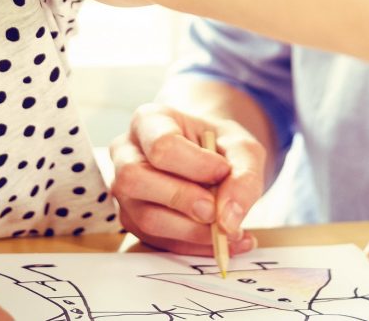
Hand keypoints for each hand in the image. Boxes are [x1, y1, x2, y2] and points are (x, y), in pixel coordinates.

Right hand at [109, 102, 262, 256]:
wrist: (212, 160)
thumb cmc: (221, 147)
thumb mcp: (244, 150)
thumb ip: (244, 178)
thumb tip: (228, 220)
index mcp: (149, 121)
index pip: (161, 144)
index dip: (195, 164)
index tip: (223, 171)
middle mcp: (126, 154)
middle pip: (136, 180)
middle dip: (182, 200)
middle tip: (217, 211)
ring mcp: (125, 191)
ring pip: (145, 218)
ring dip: (193, 231)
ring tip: (231, 231)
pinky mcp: (133, 221)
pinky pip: (158, 241)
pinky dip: (195, 247)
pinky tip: (226, 242)